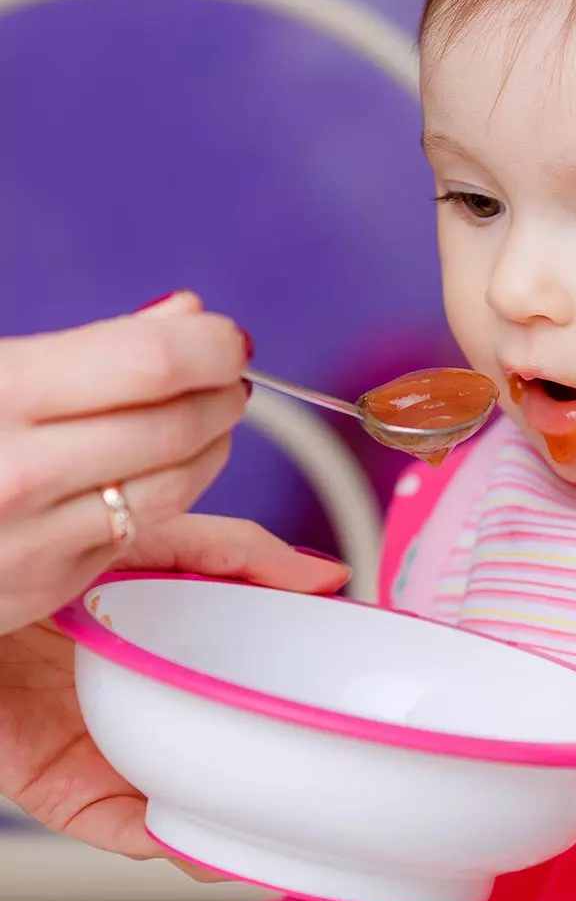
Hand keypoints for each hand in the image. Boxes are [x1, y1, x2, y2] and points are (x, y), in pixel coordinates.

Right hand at [0, 291, 250, 635]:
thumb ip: (91, 345)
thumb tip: (186, 314)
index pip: (150, 363)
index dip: (209, 345)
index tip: (224, 337)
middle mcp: (16, 473)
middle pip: (176, 425)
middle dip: (222, 393)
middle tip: (229, 374)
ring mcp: (33, 541)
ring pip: (176, 486)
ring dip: (212, 443)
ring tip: (208, 413)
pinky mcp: (47, 587)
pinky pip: (142, 531)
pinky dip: (174, 490)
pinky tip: (162, 465)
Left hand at [0, 514, 348, 858]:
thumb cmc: (47, 564)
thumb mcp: (156, 540)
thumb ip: (239, 553)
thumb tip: (326, 576)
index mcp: (183, 652)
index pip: (258, 683)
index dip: (304, 698)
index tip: (353, 706)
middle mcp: (157, 707)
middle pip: (234, 752)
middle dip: (284, 775)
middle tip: (333, 777)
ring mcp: (115, 752)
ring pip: (192, 803)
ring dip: (237, 823)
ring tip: (283, 824)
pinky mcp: (67, 791)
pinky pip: (131, 829)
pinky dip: (173, 842)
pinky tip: (208, 837)